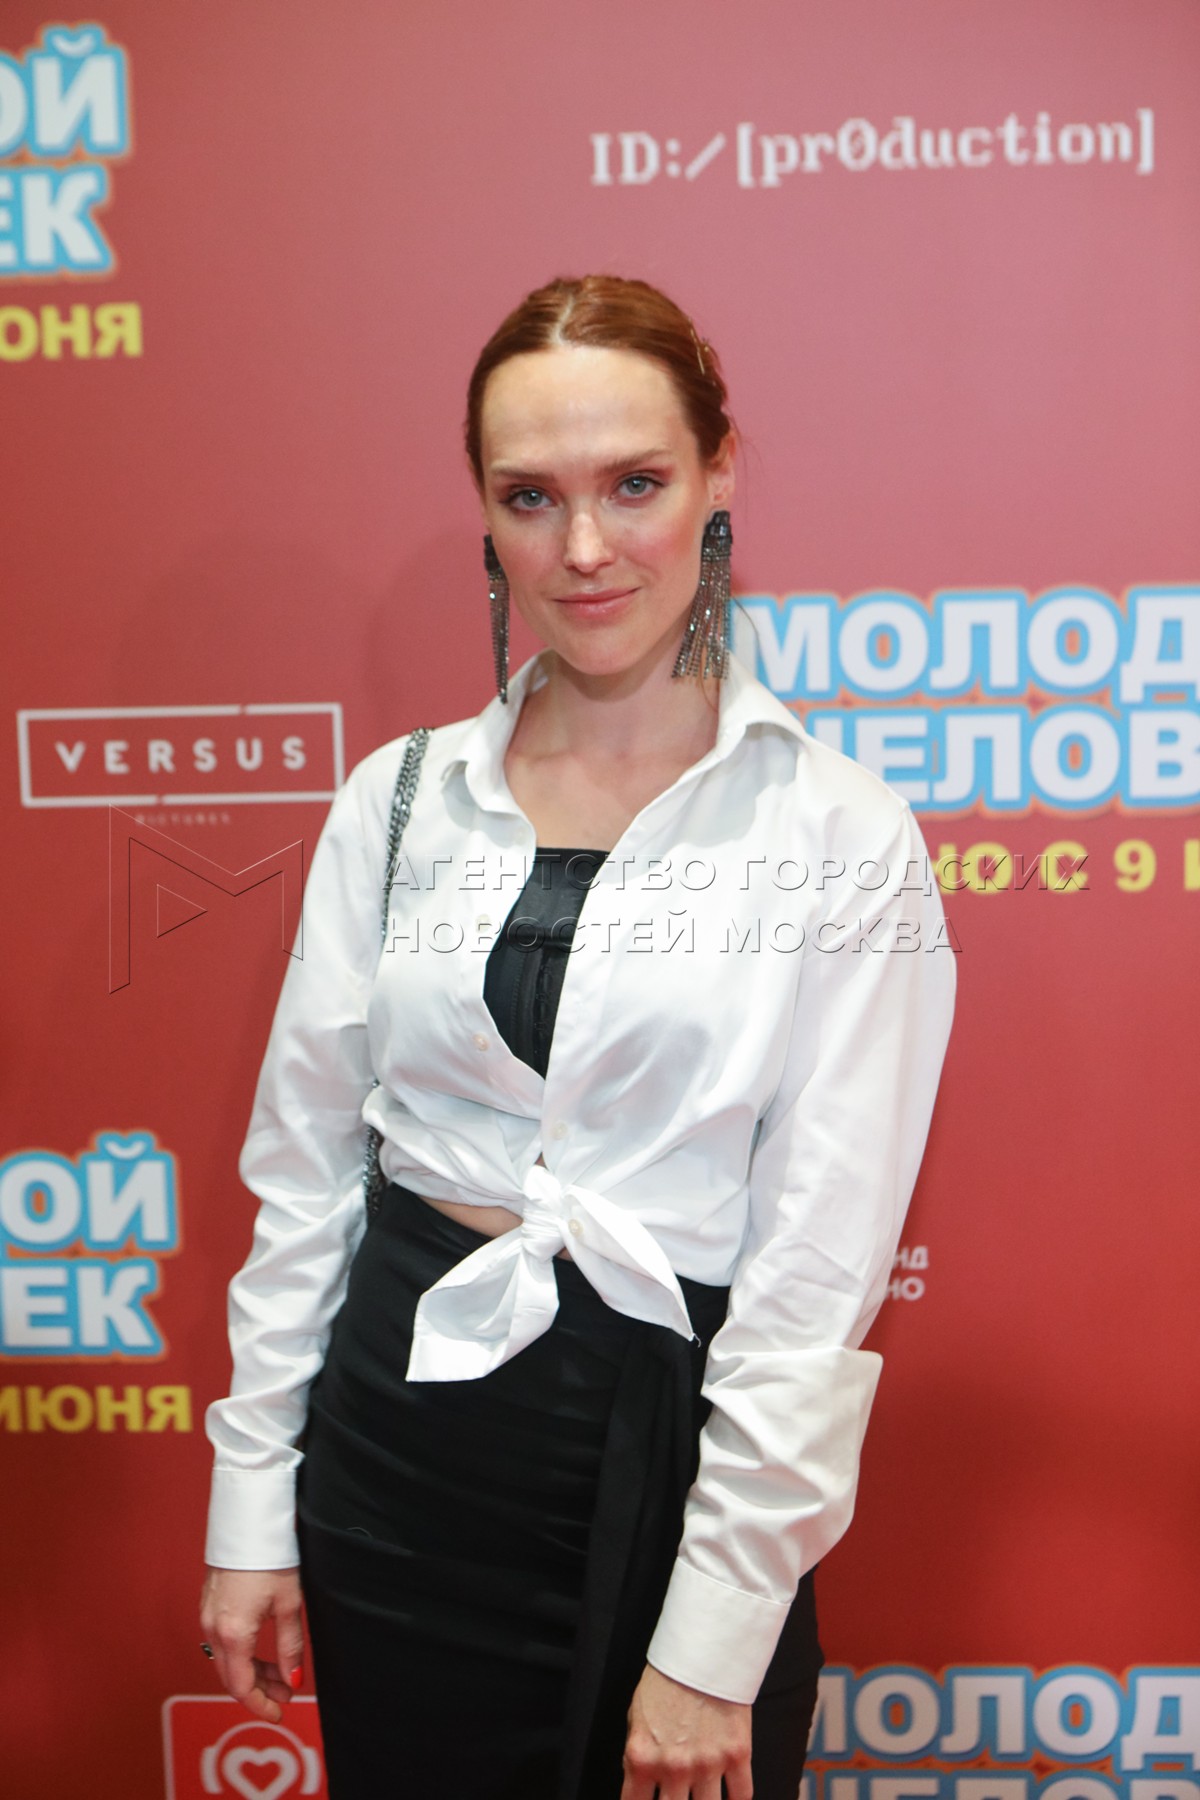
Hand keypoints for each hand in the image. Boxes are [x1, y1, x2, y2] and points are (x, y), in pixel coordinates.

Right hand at [200, 1566, 304, 1722]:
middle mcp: (213, 1628)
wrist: (248, 1520)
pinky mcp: (209, 1603)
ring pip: (226, 1659)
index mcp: (233, 1633)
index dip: (260, 1705)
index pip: (242, 1687)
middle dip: (260, 1690)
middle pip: (232, 1676)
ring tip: (281, 1671)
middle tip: (287, 1692)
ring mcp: (208, 1615)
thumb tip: (294, 1679)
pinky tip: (262, 1650)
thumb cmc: (270, 1557)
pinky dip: (241, 1653)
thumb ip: (290, 1647)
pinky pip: (222, 1641)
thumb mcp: (289, 1604)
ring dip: (252, 1671)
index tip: (279, 1713)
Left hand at [621, 1663, 752, 1799]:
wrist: (701, 1651)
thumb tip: (641, 1784)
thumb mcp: (636, 1718)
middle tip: (679, 1796)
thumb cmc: (665, 1682)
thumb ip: (638, 1757)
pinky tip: (730, 1796)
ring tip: (704, 1795)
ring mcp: (708, 1764)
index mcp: (642, 1759)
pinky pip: (742, 1795)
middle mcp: (674, 1768)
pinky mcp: (737, 1755)